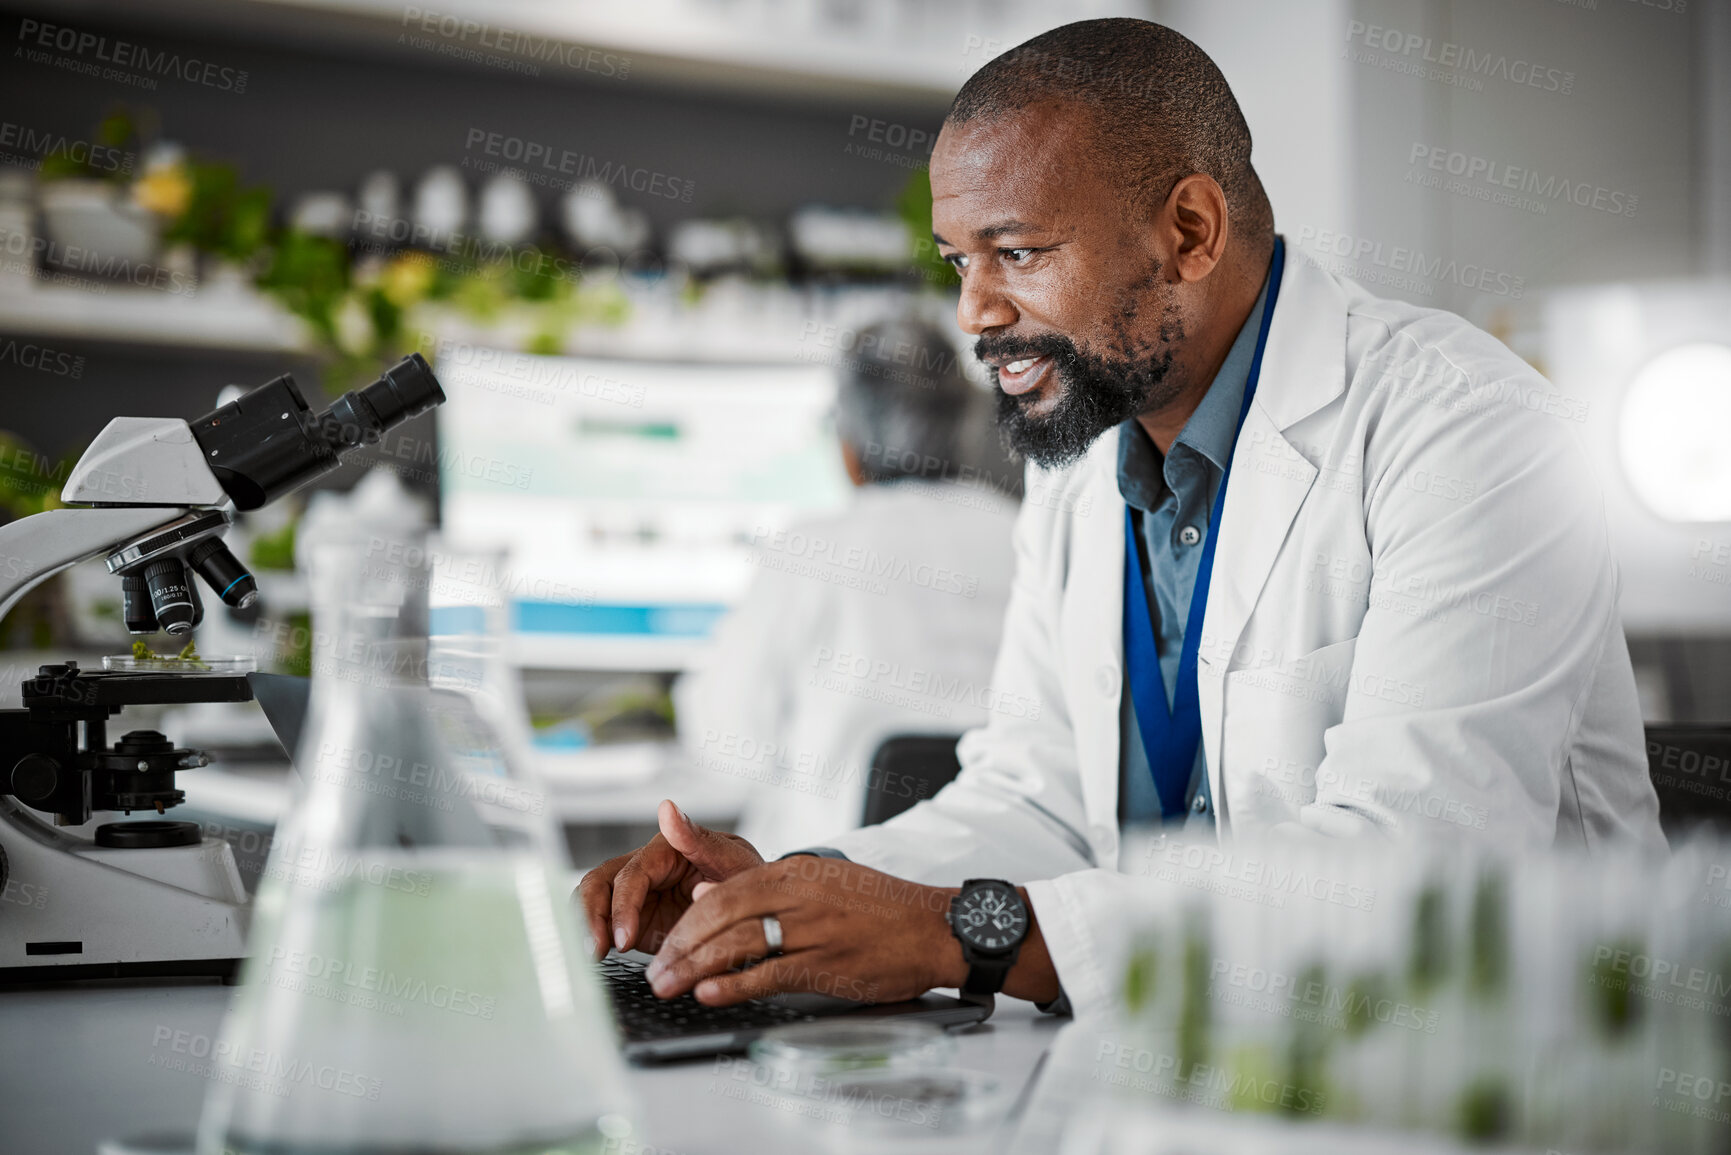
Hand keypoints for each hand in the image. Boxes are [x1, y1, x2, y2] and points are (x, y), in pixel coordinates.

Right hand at [575, 799, 763, 959]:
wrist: (758, 910)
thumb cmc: (749, 879)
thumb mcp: (735, 861)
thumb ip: (700, 839)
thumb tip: (668, 810)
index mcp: (668, 849)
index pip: (632, 873)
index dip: (623, 906)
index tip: (625, 939)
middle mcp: (646, 868)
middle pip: (599, 882)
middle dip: (591, 916)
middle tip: (596, 952)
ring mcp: (636, 894)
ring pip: (591, 900)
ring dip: (585, 927)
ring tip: (591, 959)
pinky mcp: (633, 919)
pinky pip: (601, 923)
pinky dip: (593, 938)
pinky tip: (595, 961)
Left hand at [645, 856, 964, 1005]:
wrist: (935, 928)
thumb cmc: (879, 909)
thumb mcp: (821, 882)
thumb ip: (765, 888)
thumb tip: (706, 894)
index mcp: (796, 870)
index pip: (726, 889)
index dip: (689, 919)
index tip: (667, 942)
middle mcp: (801, 894)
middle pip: (723, 914)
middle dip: (682, 944)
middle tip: (657, 971)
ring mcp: (814, 928)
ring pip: (740, 943)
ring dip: (696, 967)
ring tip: (668, 986)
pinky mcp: (828, 963)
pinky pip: (770, 973)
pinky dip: (734, 984)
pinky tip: (709, 993)